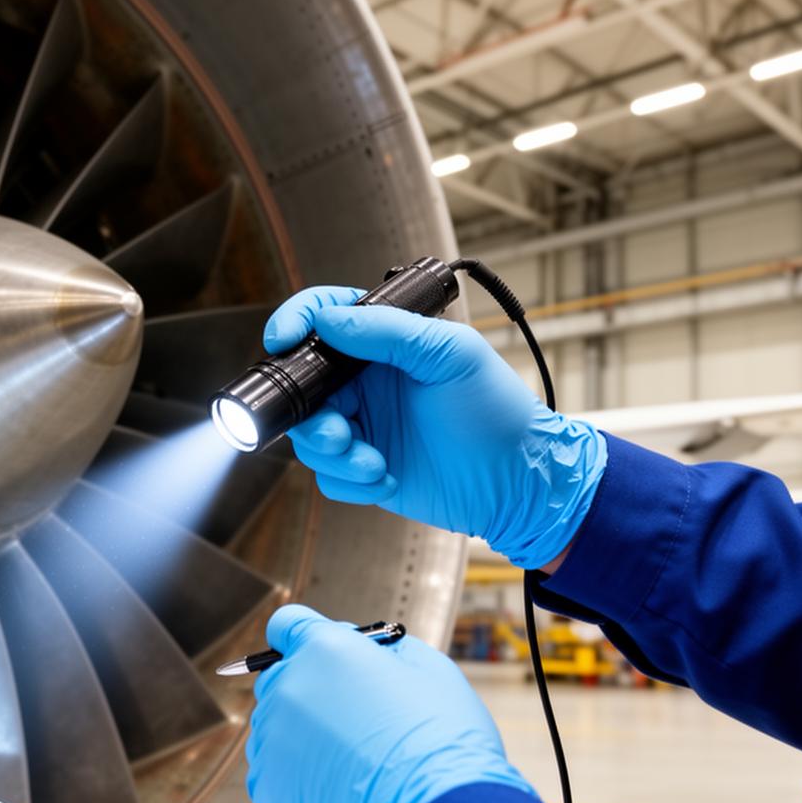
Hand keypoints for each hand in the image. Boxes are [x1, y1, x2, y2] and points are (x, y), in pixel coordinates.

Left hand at [245, 604, 533, 802]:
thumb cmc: (443, 742)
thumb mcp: (428, 670)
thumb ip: (382, 650)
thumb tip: (363, 652)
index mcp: (323, 650)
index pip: (287, 625)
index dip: (304, 637)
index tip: (322, 656)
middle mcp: (286, 690)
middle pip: (281, 678)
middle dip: (310, 689)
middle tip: (356, 718)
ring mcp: (271, 742)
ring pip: (278, 729)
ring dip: (306, 738)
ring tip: (358, 764)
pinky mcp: (268, 791)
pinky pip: (276, 774)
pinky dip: (301, 780)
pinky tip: (342, 792)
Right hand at [264, 287, 606, 568]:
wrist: (519, 484)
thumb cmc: (499, 413)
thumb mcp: (452, 356)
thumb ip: (390, 331)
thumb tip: (329, 319)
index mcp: (386, 343)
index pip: (325, 318)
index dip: (295, 323)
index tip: (282, 340)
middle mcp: (368, 383)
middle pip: (304, 386)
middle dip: (311, 414)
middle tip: (339, 431)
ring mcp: (366, 426)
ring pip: (310, 435)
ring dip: (334, 453)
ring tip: (372, 461)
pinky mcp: (365, 469)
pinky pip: (328, 476)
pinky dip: (350, 480)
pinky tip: (387, 477)